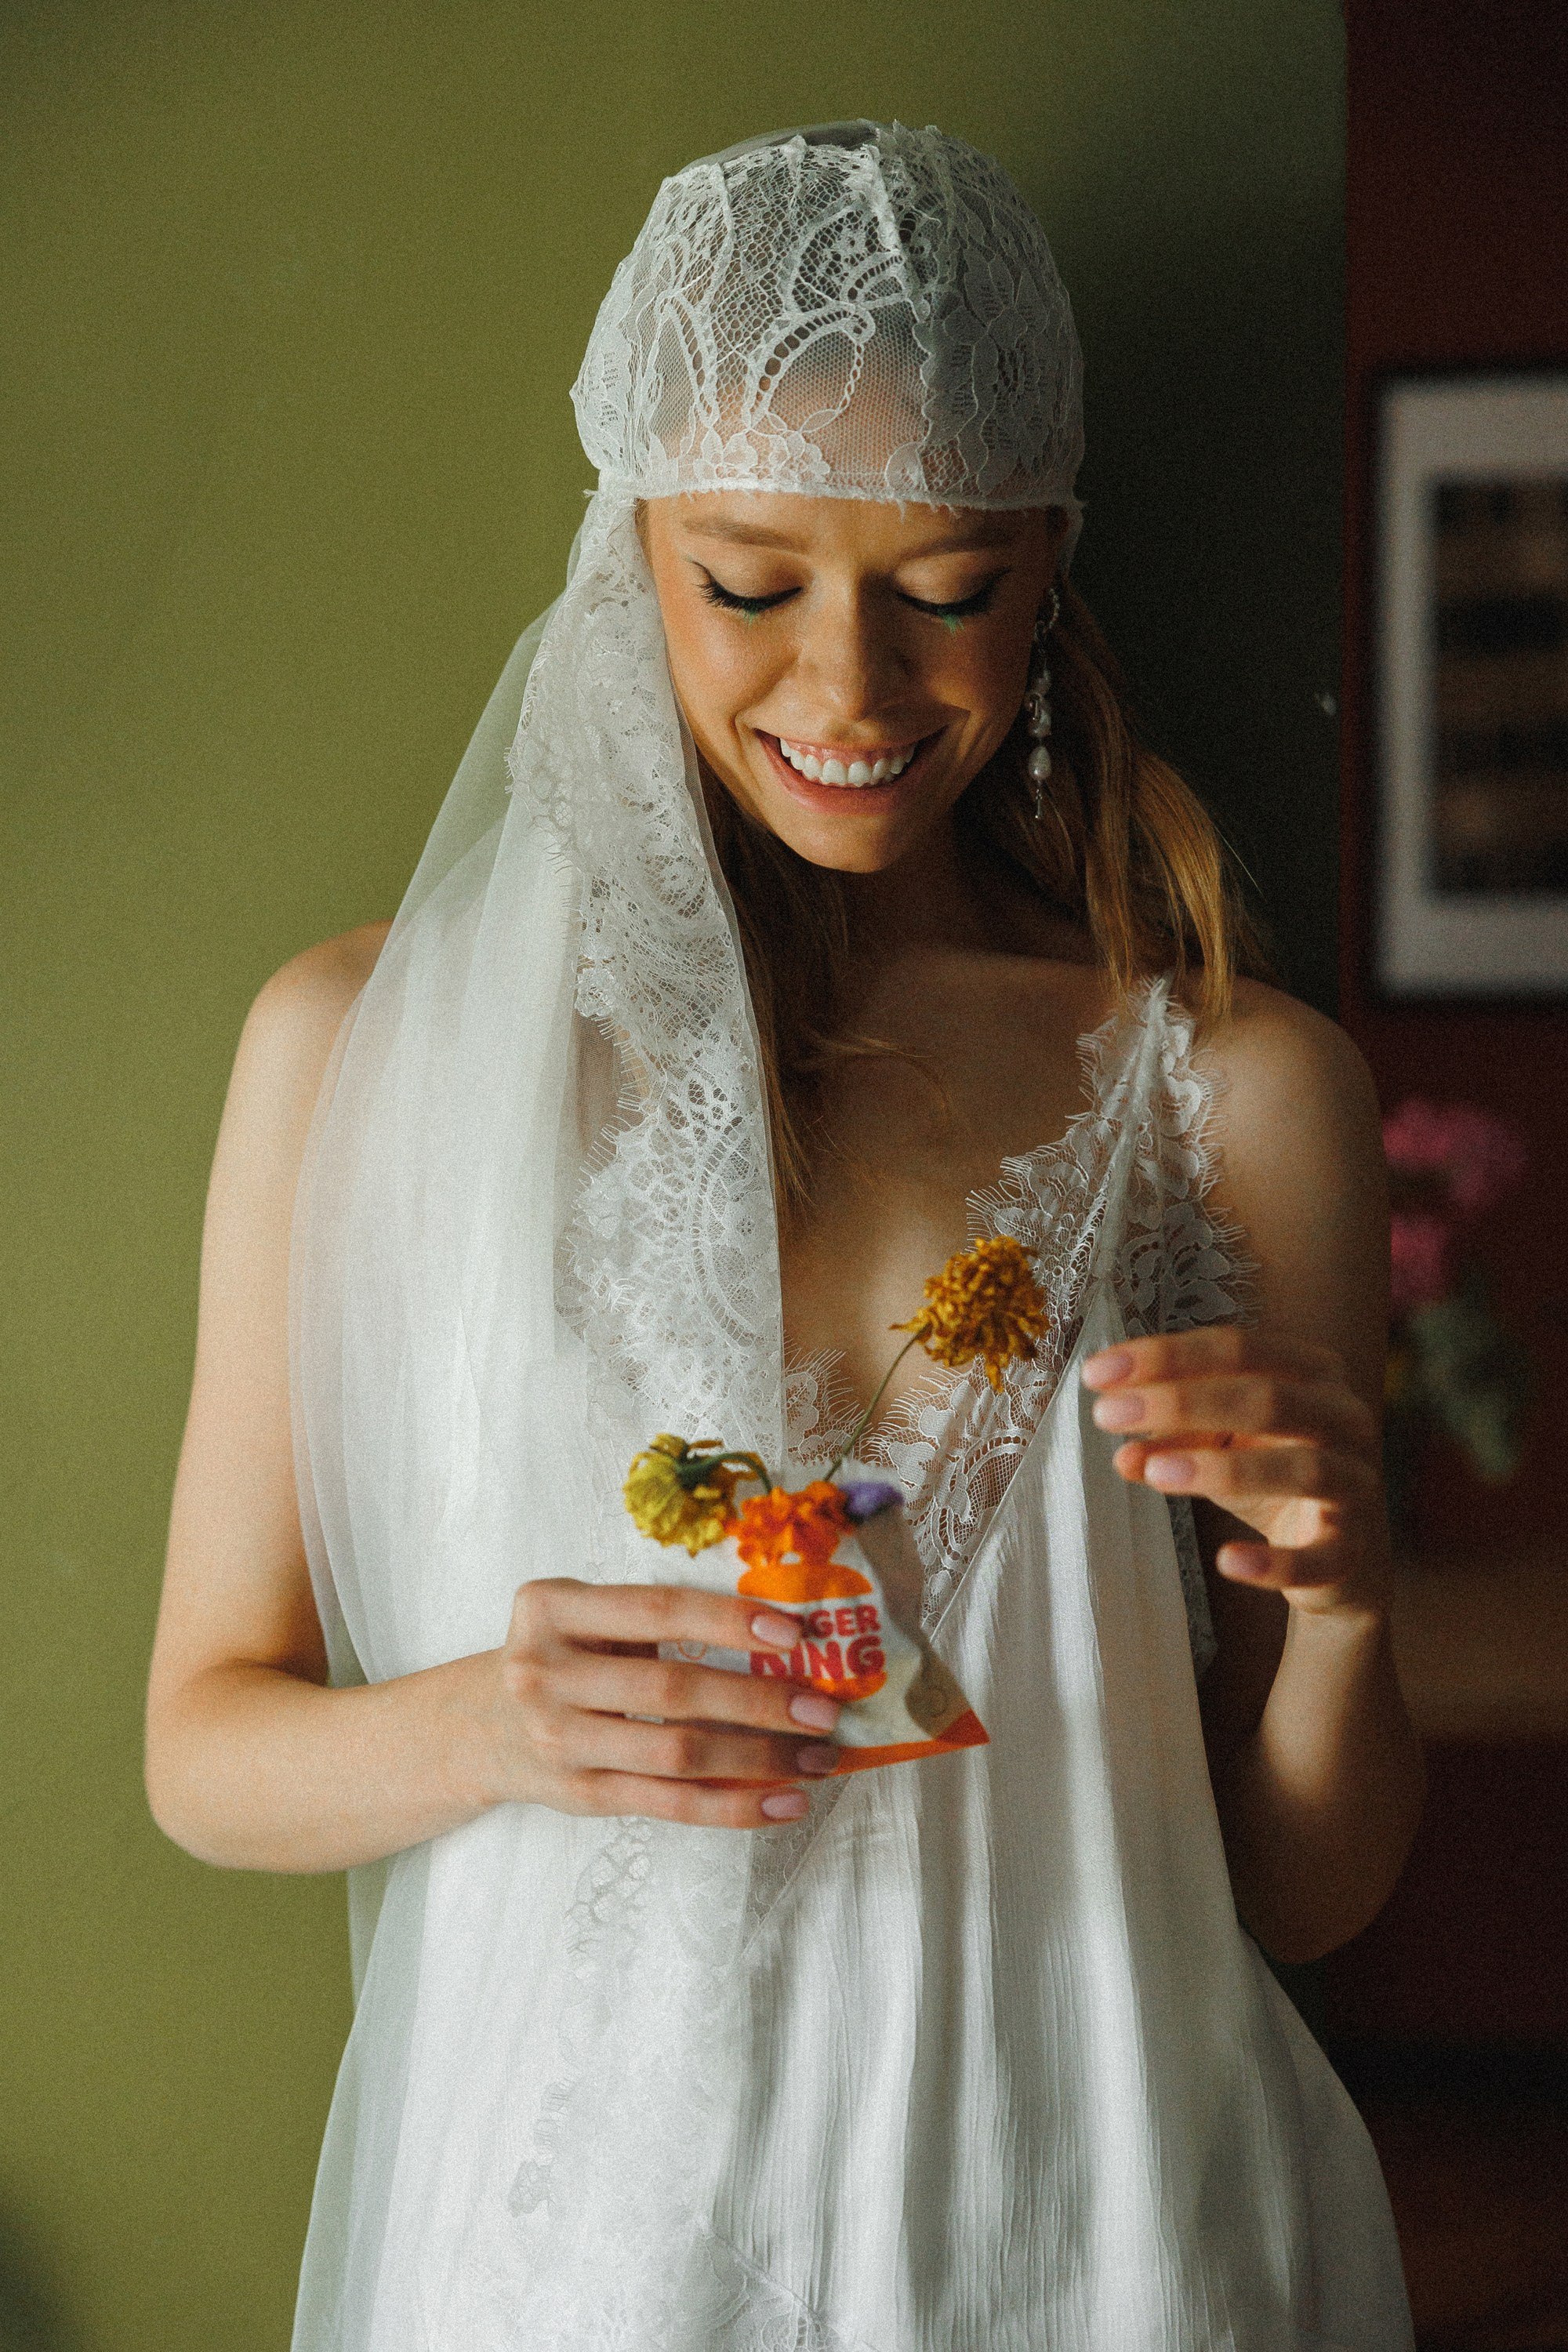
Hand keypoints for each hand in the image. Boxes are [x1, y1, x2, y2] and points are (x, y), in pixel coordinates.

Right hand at [489, 1578, 842, 1826]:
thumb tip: (777, 1637)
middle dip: (760, 1699)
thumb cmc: (560, 1657)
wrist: (477, 1725)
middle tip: (825, 1708)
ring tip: (818, 1758)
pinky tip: (783, 1802)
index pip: (655, 1609)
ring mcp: (558, 1740)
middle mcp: (545, 1673)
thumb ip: (654, 1618)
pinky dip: (733, 1806)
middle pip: (673, 1688)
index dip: (727, 1620)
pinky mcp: (578, 1795)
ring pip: (677, 1754)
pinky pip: (668, 1804)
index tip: (795, 1632)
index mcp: (551, 1608)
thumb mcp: (582, 1617)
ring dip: (759, 1758)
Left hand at [1081, 1326, 1389, 1619]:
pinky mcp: (1353, 1552)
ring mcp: (1357, 1484)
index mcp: (1312, 1373)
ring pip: (1301, 1468)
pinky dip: (1273, 1562)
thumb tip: (1122, 1450)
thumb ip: (1171, 1440)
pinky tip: (1226, 1561)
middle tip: (1108, 1415)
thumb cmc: (1271, 1480)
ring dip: (1222, 1468)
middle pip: (1266, 1397)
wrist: (1340, 1558)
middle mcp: (1345, 1418)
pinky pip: (1317, 1557)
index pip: (1237, 1348)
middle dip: (1181, 1402)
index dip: (1165, 1356)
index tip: (1096, 1373)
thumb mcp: (1216, 1449)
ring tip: (1154, 1470)